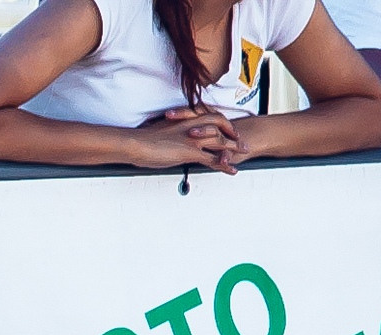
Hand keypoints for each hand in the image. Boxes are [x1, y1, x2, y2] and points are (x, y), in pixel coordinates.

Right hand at [127, 107, 242, 171]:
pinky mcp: (190, 152)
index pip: (208, 118)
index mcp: (185, 121)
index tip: (226, 129)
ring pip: (220, 142)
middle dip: (232, 134)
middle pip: (220, 127)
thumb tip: (167, 140)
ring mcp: (193, 139)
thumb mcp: (158, 134)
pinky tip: (232, 170)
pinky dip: (224, 165)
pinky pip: (212, 159)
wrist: (136, 143)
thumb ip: (168, 136)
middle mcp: (192, 127)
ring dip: (233, 147)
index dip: (220, 124)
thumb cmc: (141, 140)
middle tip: (241, 140)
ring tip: (244, 152)